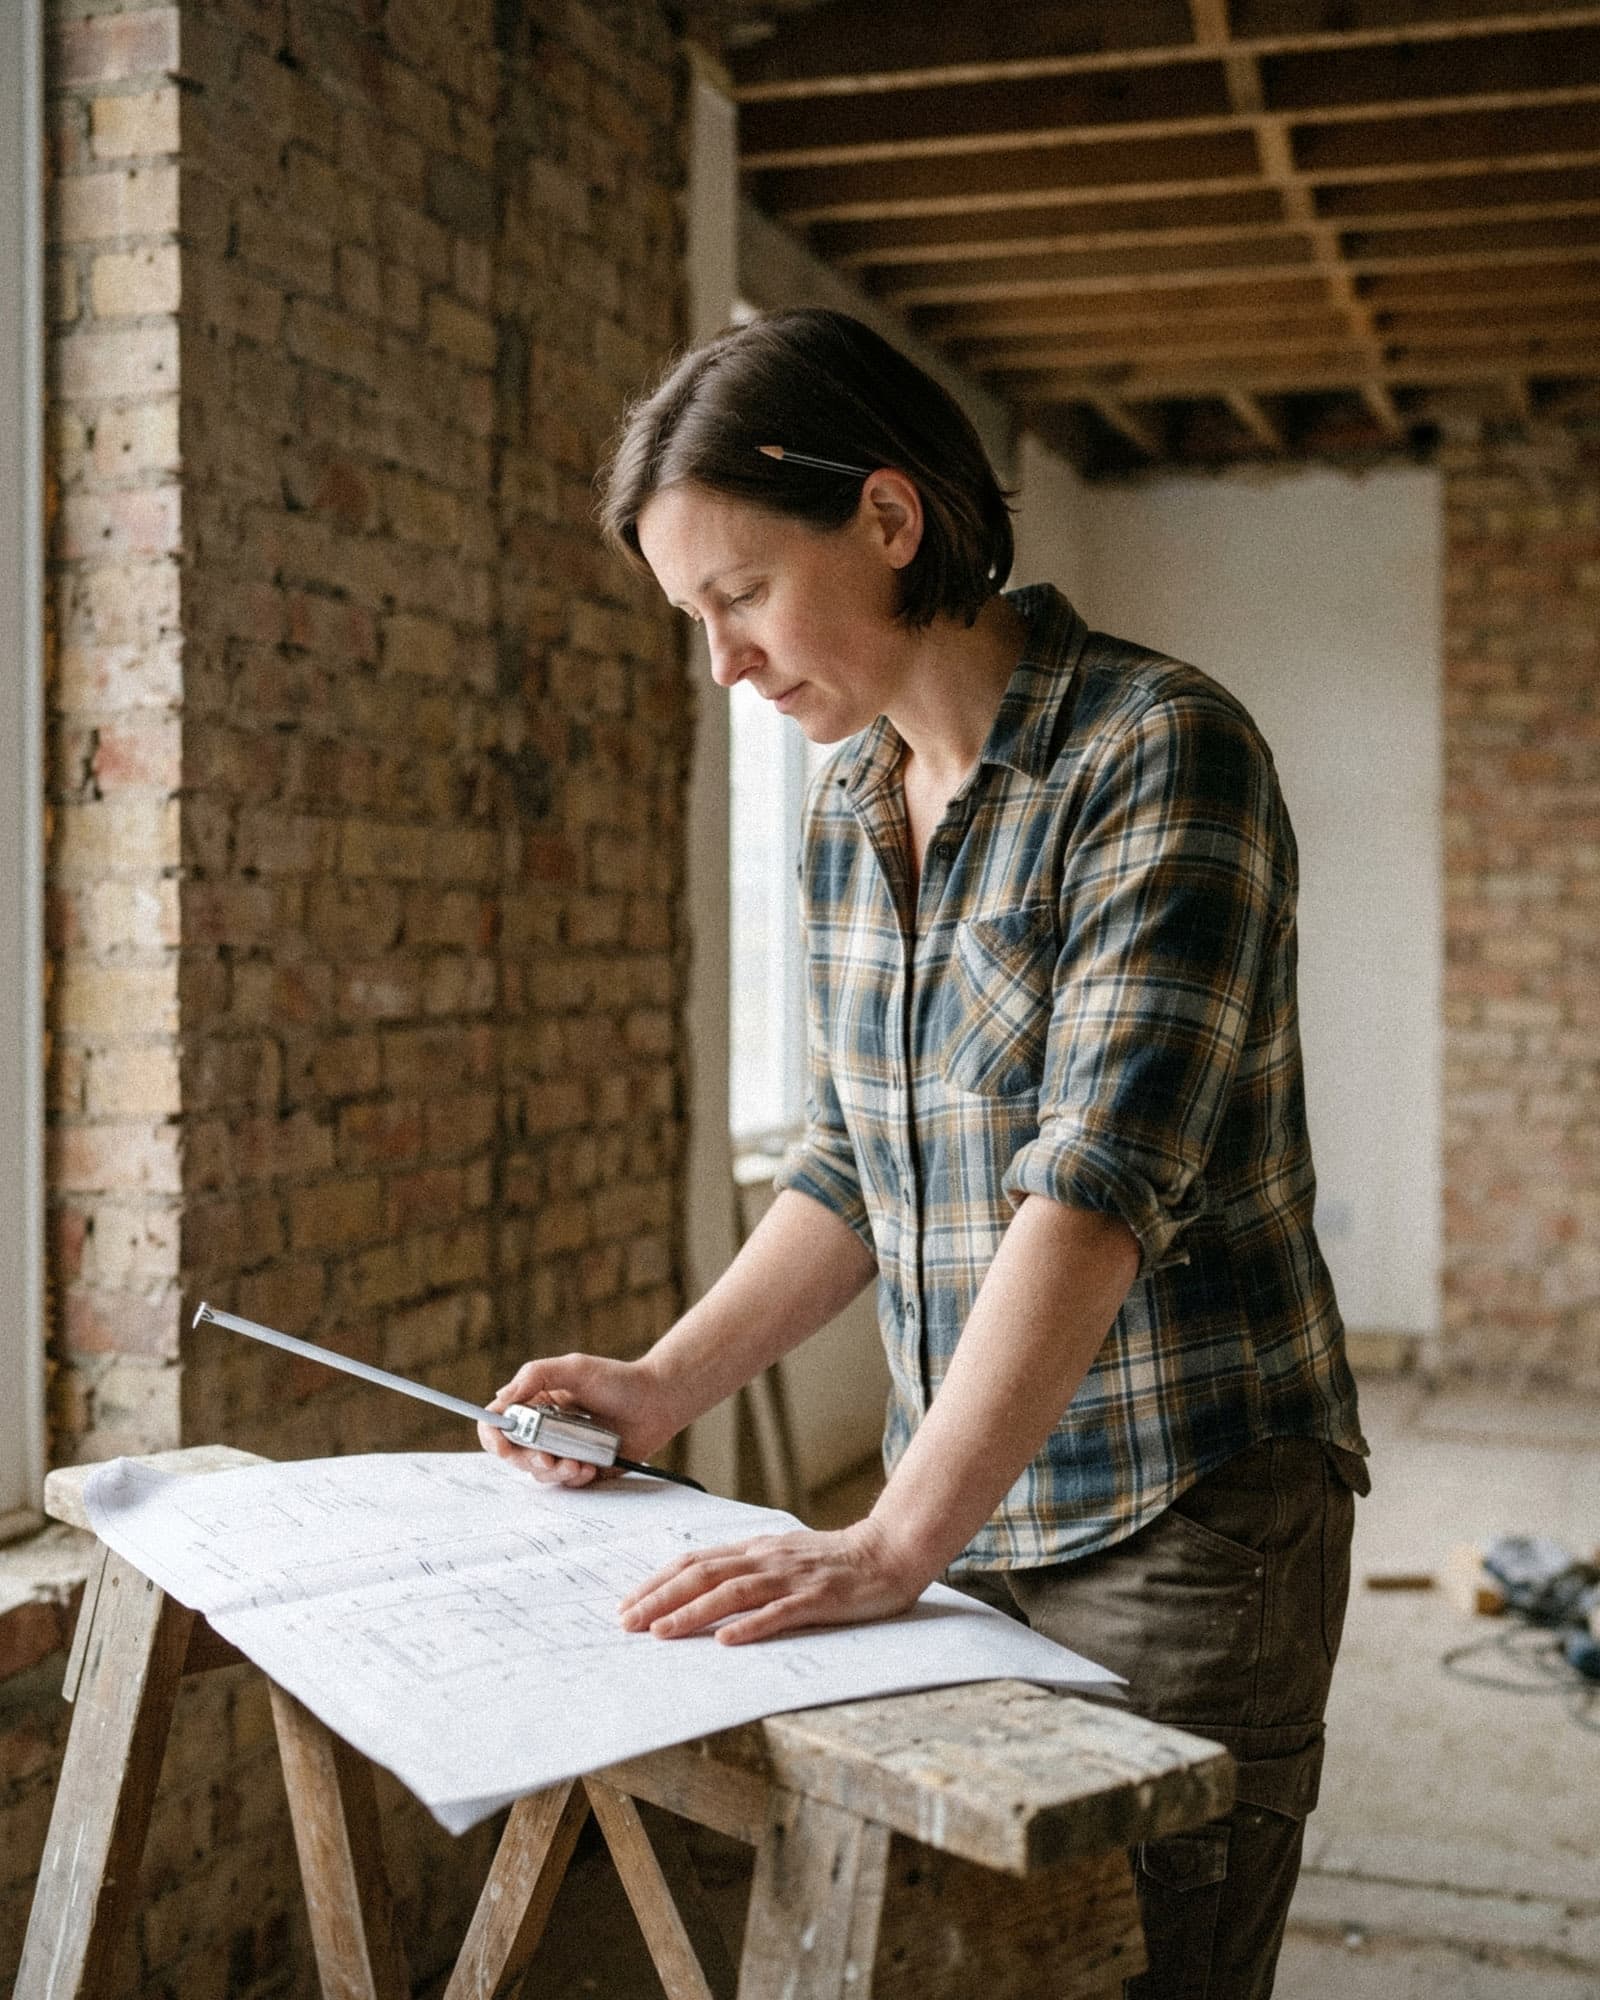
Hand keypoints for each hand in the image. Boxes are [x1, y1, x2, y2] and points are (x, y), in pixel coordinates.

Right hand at [477, 1352, 681, 1488]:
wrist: (657, 1401)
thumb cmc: (618, 1380)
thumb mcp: (574, 1368)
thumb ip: (536, 1376)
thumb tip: (501, 1398)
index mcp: (536, 1404)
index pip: (499, 1423)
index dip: (494, 1437)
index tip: (504, 1447)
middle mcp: (545, 1429)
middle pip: (515, 1455)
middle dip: (529, 1461)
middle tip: (549, 1458)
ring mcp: (563, 1450)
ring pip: (540, 1473)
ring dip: (555, 1472)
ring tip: (578, 1463)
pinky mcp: (583, 1467)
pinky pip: (567, 1483)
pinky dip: (575, 1478)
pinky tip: (591, 1466)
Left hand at [618, 1516, 928, 1644]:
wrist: (889, 1551)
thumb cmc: (834, 1561)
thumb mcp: (782, 1557)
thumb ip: (747, 1569)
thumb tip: (700, 1588)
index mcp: (756, 1549)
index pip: (695, 1562)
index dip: (658, 1582)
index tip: (627, 1605)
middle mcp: (767, 1559)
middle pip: (704, 1575)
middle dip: (660, 1599)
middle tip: (627, 1623)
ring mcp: (792, 1578)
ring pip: (733, 1593)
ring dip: (693, 1613)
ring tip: (661, 1633)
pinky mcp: (818, 1598)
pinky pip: (780, 1613)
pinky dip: (751, 1626)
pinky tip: (727, 1640)